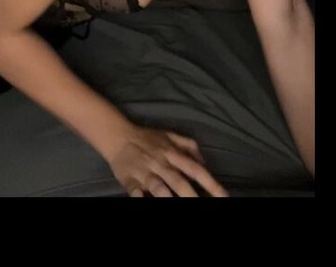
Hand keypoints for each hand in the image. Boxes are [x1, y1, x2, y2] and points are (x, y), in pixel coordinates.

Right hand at [108, 125, 228, 197]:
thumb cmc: (148, 139)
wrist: (118, 136)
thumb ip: (189, 146)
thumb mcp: (170, 135)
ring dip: (167, 197)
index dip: (211, 184)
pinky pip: (135, 191)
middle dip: (192, 197)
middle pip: (179, 182)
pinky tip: (144, 201)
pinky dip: (140, 197)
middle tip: (204, 207)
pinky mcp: (129, 179)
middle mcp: (161, 163)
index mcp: (172, 153)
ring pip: (158, 187)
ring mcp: (145, 172)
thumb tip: (205, 162)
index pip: (196, 169)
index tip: (224, 197)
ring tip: (176, 205)